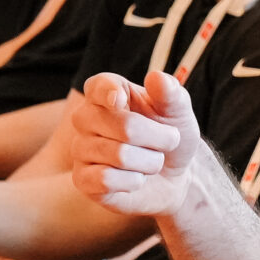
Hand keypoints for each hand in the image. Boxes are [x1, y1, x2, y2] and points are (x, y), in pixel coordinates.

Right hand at [71, 71, 200, 216]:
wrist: (175, 175)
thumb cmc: (171, 135)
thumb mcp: (178, 112)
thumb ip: (171, 94)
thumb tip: (156, 77)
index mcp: (106, 93)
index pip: (98, 86)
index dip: (108, 92)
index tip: (121, 100)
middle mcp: (86, 118)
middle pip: (125, 126)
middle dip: (159, 138)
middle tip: (167, 142)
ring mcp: (80, 148)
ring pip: (121, 156)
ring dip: (151, 162)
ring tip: (151, 162)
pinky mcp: (82, 179)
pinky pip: (106, 179)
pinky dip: (133, 181)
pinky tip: (135, 179)